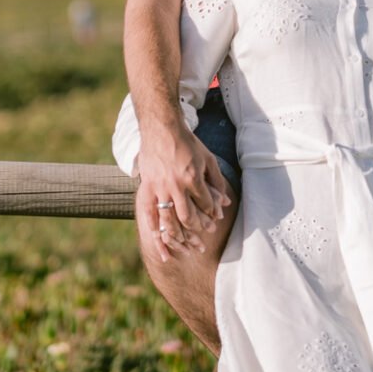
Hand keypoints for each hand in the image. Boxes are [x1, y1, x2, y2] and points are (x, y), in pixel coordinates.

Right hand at [135, 122, 230, 262]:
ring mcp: (160, 187)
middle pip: (188, 217)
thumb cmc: (188, 143)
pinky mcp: (146, 186)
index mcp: (193, 178)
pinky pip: (148, 212)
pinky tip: (160, 238)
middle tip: (205, 234)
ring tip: (185, 243)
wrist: (162, 128)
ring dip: (178, 234)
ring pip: (168, 219)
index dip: (212, 214)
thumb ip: (217, 181)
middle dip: (198, 228)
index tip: (215, 220)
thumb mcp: (208, 158)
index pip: (206, 204)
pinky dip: (154, 228)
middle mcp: (176, 186)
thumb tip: (226, 201)